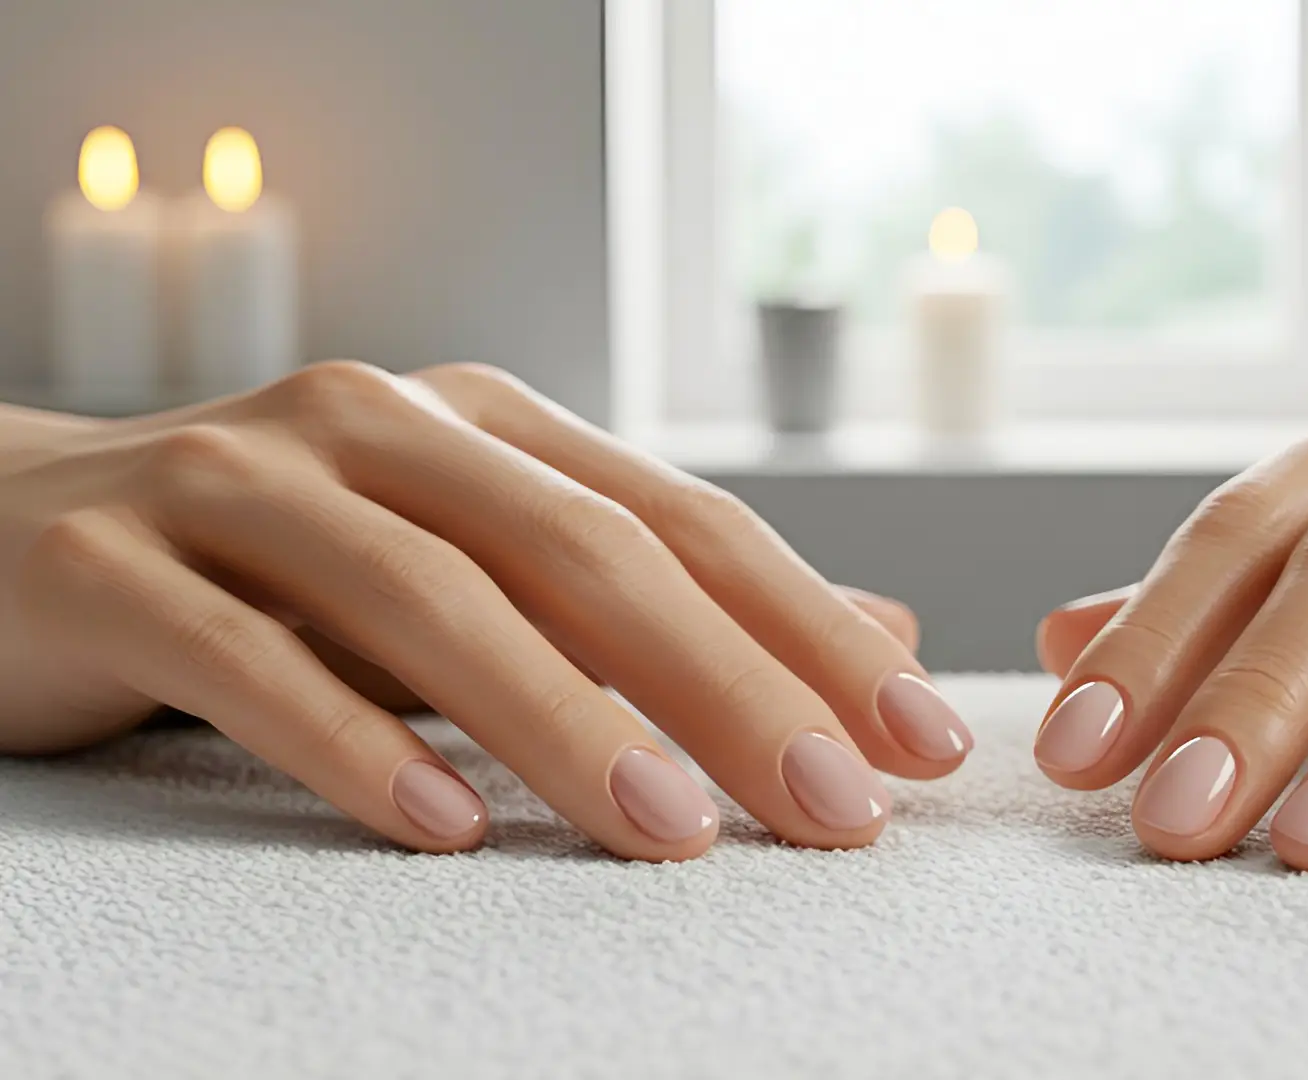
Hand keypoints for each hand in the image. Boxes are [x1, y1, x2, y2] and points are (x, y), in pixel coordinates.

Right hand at [0, 362, 971, 858]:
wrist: (12, 539)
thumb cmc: (279, 575)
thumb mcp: (484, 578)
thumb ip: (659, 607)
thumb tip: (871, 636)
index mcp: (483, 427)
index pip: (684, 525)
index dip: (811, 630)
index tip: (919, 741)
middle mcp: (378, 428)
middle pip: (586, 553)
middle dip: (731, 686)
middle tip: (837, 811)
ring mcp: (240, 483)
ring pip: (432, 596)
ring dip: (565, 720)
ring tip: (674, 833)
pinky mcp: (114, 565)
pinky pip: (249, 655)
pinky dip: (353, 745)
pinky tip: (444, 829)